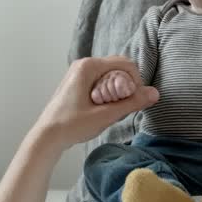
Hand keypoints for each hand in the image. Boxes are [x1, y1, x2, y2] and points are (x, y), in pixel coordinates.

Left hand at [35, 56, 158, 149]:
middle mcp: (84, 63)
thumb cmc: (72, 126)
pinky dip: (109, 91)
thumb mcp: (106, 115)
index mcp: (89, 66)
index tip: (135, 100)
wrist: (46, 137)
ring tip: (113, 108)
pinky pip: (102, 80)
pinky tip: (104, 108)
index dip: (136, 81)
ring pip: (111, 74)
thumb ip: (131, 103)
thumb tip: (155, 93)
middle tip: (125, 106)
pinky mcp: (78, 81)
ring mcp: (79, 72)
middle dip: (127, 85)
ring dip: (118, 89)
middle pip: (118, 67)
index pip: (125, 64)